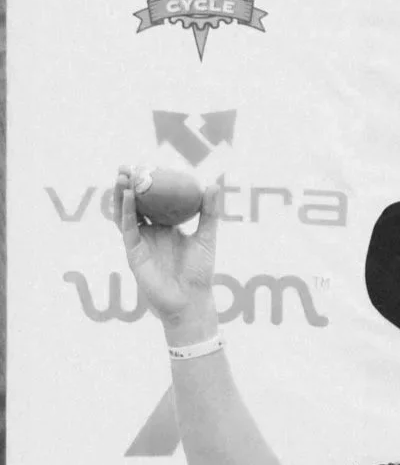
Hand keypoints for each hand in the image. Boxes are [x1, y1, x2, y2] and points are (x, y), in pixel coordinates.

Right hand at [117, 173, 218, 331]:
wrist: (191, 299)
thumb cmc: (199, 272)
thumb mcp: (206, 238)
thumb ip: (209, 213)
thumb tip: (212, 184)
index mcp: (166, 227)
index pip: (154, 201)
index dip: (149, 184)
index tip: (149, 165)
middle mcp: (150, 232)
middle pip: (136, 204)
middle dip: (130, 185)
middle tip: (128, 165)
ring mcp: (140, 242)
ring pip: (126, 213)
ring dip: (122, 194)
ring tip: (122, 174)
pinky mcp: (133, 252)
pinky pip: (128, 228)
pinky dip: (127, 210)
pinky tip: (129, 195)